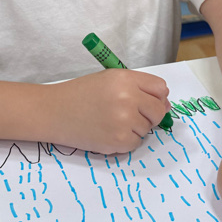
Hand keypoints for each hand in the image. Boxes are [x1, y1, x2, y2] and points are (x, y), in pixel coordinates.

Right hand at [46, 70, 170, 153]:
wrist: (55, 112)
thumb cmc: (81, 94)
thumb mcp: (110, 79)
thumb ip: (139, 87)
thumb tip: (166, 105)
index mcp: (126, 79)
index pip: (161, 89)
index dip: (156, 96)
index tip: (147, 101)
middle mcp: (128, 98)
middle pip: (159, 111)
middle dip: (149, 114)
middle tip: (129, 114)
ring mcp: (124, 121)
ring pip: (147, 129)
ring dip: (135, 128)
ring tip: (112, 121)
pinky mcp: (118, 141)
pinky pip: (136, 143)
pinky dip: (126, 140)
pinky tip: (108, 131)